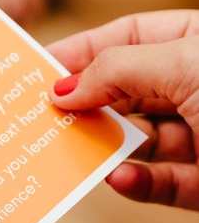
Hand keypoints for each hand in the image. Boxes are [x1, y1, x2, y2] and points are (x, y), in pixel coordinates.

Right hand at [48, 10, 198, 210]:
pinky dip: (136, 183)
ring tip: (71, 150)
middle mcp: (198, 87)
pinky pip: (159, 184)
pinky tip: (116, 178)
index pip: (128, 39)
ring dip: (106, 148)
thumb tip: (65, 86)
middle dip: (87, 102)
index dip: (83, 51)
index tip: (39, 69)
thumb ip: (117, 71)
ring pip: (138, 143)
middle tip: (41, 115)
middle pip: (127, 92)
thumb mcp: (185, 64)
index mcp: (198, 44)